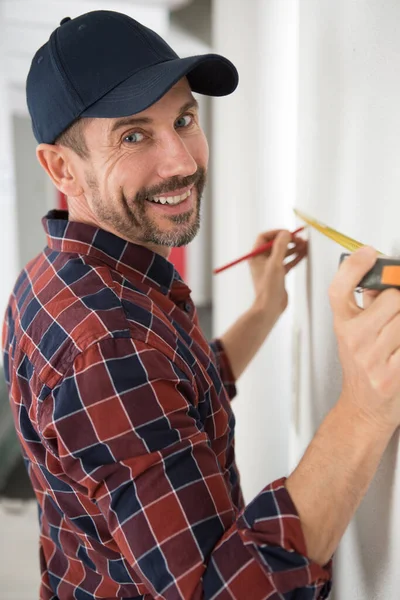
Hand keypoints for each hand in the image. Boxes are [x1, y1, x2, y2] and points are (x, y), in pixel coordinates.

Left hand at [250, 229, 307, 317]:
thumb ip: (280, 247)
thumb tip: (286, 233)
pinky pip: (288, 262)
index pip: (265, 237)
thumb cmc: (269, 287)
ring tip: (305, 245)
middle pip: (276, 244)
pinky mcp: (278, 274)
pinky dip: (295, 257)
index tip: (289, 233)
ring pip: (283, 253)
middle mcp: (262, 260)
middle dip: (288, 240)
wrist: (270, 307)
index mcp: (256, 256)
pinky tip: (304, 254)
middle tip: (300, 239)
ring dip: (294, 248)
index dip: (277, 233)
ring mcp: (270, 267)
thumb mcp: (275, 264)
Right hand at [329, 246, 399, 430]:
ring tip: (398, 335)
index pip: (339, 289)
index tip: (368, 252)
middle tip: (396, 313)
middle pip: (392, 298)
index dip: (353, 267)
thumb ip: (367, 304)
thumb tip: (383, 277)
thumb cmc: (363, 370)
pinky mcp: (392, 375)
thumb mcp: (355, 334)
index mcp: (344, 325)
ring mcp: (372, 358)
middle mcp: (354, 340)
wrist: (364, 410)